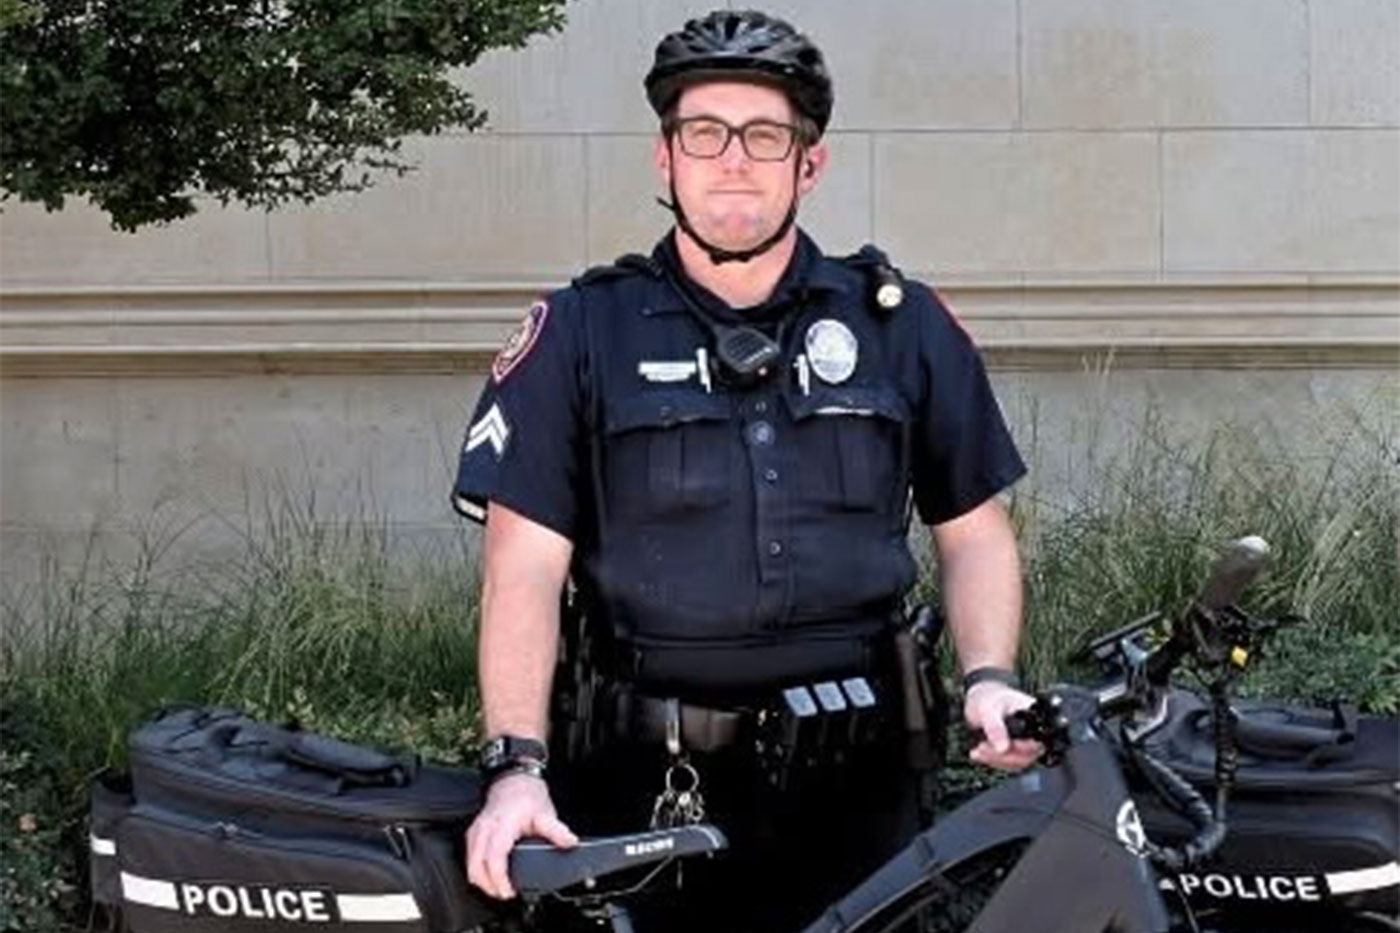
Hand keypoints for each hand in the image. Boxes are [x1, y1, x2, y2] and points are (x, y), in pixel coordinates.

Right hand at [465, 773, 577, 898]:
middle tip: (505, 893)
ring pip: (470, 863)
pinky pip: (469, 857)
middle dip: (488, 885)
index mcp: (502, 824)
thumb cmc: (527, 796)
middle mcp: (485, 828)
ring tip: (499, 888)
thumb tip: (569, 842)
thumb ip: (556, 831)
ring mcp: (476, 830)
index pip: (494, 857)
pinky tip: (489, 876)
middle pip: (476, 865)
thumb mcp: (545, 813)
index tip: (508, 890)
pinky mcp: (473, 833)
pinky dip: (477, 870)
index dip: (499, 878)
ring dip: (481, 880)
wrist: (514, 781)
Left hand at [964, 681, 1042, 770]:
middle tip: (983, 748)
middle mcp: (1033, 730)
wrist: (979, 698)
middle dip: (1004, 756)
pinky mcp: (1014, 748)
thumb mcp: (988, 709)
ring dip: (996, 759)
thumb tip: (1003, 748)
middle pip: (1028, 755)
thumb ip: (995, 727)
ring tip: (978, 751)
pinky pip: (1008, 761)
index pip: (1038, 740)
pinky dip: (992, 760)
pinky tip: (978, 753)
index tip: (1003, 748)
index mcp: (1034, 716)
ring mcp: (1024, 740)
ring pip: (1017, 761)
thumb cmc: (987, 697)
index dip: (1022, 749)